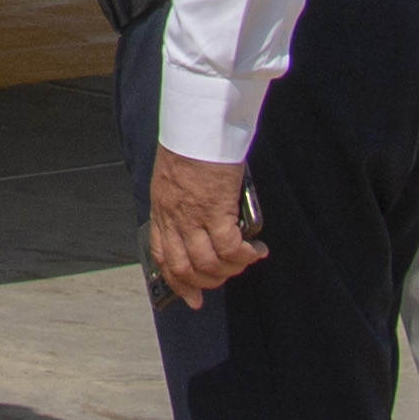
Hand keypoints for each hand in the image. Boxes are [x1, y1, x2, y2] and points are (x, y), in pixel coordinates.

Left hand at [143, 150, 262, 310]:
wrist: (197, 122)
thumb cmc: (189, 141)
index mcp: (161, 209)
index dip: (177, 282)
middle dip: (206, 283)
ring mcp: (193, 216)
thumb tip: (199, 218)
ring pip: (208, 264)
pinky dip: (245, 256)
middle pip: (185, 268)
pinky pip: (230, 248)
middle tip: (225, 278)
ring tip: (246, 261)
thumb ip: (180, 200)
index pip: (162, 257)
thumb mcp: (172, 175)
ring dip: (229, 271)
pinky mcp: (216, 210)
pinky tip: (257, 251)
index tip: (191, 297)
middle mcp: (173, 218)